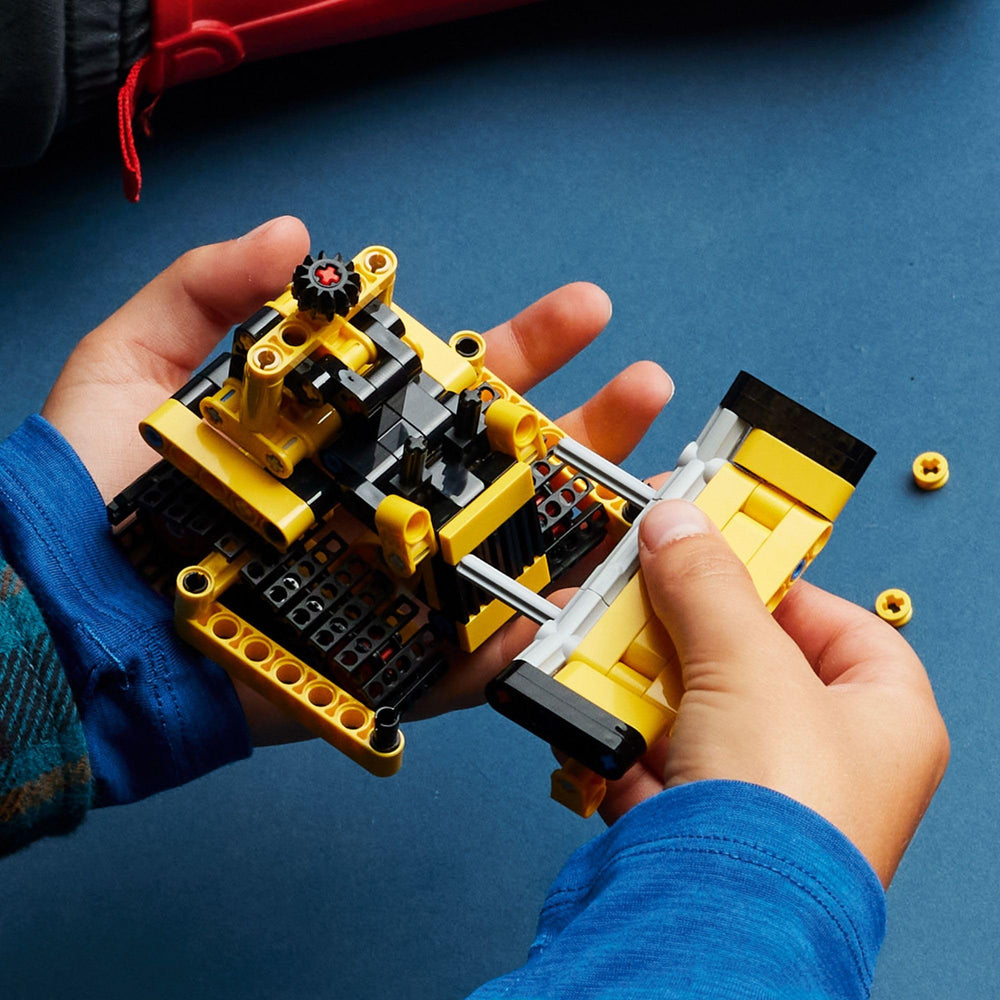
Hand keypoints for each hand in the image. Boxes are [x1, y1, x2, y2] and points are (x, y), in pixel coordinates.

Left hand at [41, 217, 672, 742]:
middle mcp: (386, 504)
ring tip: (656, 486)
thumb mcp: (141, 361)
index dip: (524, 346)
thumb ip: (210, 287)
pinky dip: (525, 636)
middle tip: (648, 387)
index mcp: (352, 434)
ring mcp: (394, 582)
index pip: (456, 384)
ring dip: (585, 522)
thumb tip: (299, 234)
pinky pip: (470, 658)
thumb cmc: (100, 491)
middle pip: (504, 464)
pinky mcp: (385, 661)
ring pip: (507, 551)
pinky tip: (584, 600)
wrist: (70, 608)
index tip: (587, 309)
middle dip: (586, 423)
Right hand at [599, 499, 948, 888]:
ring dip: (635, 677)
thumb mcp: (748, 662)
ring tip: (603, 645)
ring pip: (687, 706)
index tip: (717, 551)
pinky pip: (650, 755)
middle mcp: (824, 759)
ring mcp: (755, 792)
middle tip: (645, 591)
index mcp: (882, 718)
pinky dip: (614, 731)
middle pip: (745, 660)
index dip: (774, 580)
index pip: (835, 620)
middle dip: (682, 627)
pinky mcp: (693, 821)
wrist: (718, 921)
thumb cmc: (786, 822)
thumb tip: (680, 527)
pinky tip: (590, 710)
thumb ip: (708, 583)